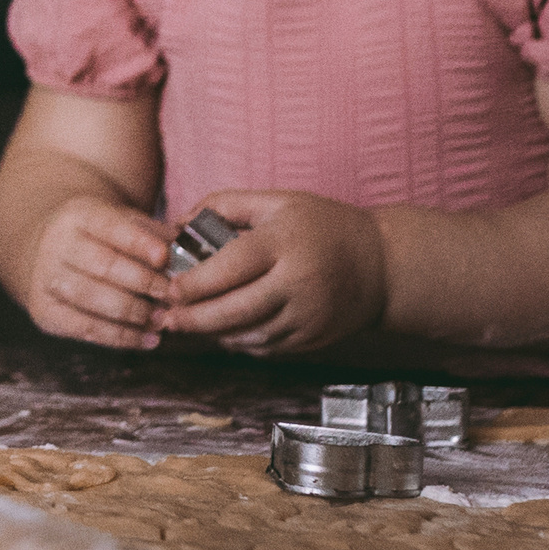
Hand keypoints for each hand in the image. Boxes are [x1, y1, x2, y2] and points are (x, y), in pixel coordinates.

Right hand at [19, 196, 176, 349]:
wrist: (49, 252)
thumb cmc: (102, 240)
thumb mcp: (124, 224)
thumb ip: (156, 236)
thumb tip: (189, 255)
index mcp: (78, 214)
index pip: (110, 226)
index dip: (138, 243)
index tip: (165, 258)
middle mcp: (56, 243)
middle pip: (101, 264)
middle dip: (143, 282)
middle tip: (172, 296)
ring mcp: (45, 277)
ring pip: (90, 297)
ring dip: (132, 312)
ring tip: (162, 320)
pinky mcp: (44, 310)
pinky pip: (84, 328)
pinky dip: (119, 337)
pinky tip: (148, 340)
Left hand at [154, 190, 387, 352]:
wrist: (384, 266)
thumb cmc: (322, 227)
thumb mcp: (278, 202)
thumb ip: (225, 205)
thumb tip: (178, 223)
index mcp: (285, 244)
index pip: (231, 267)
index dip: (196, 282)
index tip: (169, 288)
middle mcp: (298, 283)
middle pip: (236, 309)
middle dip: (195, 318)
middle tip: (164, 318)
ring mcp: (308, 315)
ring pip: (250, 334)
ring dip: (213, 334)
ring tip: (185, 326)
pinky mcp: (314, 338)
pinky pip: (268, 347)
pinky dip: (240, 342)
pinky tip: (221, 332)